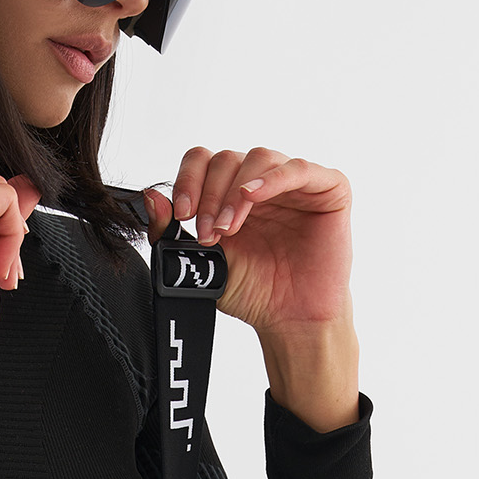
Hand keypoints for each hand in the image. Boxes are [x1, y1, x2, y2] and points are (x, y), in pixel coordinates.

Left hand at [144, 148, 358, 432]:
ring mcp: (294, 184)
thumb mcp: (202, 263)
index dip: (188, 180)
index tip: (183, 213)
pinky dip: (273, 178)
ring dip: (236, 191)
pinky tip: (254, 196)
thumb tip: (150, 197)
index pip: (203, 162)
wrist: (292, 321)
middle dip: (211, 195)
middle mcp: (260, 183)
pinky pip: (299, 168)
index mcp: (230, 193)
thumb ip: (173, 231)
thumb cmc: (255, 292)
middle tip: (209, 233)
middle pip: (226, 159)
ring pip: (259, 157)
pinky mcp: (328, 190)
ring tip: (230, 228)